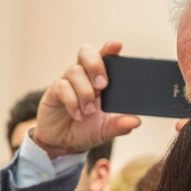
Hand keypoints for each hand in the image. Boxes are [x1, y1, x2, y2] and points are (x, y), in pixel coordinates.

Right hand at [32, 42, 141, 158]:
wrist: (62, 144)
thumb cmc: (85, 130)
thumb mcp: (106, 130)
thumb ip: (120, 125)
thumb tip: (136, 121)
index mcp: (99, 80)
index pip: (105, 57)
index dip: (110, 49)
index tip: (117, 46)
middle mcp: (84, 76)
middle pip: (86, 53)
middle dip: (95, 65)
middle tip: (102, 86)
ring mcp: (68, 82)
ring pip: (75, 71)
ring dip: (85, 92)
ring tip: (89, 111)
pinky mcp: (54, 91)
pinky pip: (62, 86)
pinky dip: (72, 101)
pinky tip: (78, 114)